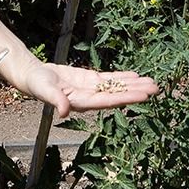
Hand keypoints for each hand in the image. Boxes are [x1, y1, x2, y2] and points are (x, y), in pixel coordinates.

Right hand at [8, 58, 158, 116]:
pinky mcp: (90, 80)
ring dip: (134, 85)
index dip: (127, 98)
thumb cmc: (36, 85)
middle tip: (157, 89)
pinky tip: (136, 76)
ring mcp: (92, 90)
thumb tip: (64, 112)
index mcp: (82, 103)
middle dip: (137, 92)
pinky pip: (110, 80)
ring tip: (152, 83)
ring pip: (117, 87)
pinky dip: (123, 78)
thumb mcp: (44, 91)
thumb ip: (56, 100)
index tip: (144, 96)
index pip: (109, 101)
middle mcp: (91, 99)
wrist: (32, 76)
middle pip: (118, 95)